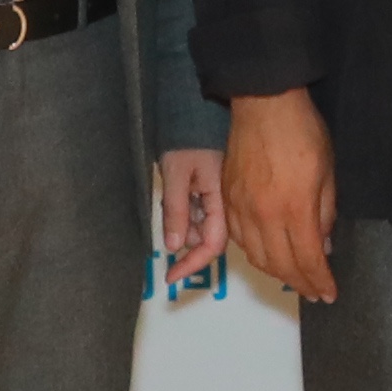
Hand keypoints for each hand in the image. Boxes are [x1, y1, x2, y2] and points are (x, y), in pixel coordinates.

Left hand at [154, 148, 227, 293]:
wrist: (197, 113)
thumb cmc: (187, 140)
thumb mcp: (176, 175)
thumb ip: (176, 211)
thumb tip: (174, 248)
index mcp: (222, 201)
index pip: (212, 246)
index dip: (192, 265)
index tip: (169, 277)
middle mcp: (225, 205)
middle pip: (205, 238)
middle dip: (182, 234)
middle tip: (167, 206)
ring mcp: (219, 198)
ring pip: (199, 226)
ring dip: (181, 220)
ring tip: (172, 189)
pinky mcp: (212, 191)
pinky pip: (197, 212)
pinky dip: (184, 209)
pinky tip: (178, 187)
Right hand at [224, 90, 339, 303]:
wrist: (263, 102)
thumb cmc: (303, 132)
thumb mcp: (328, 173)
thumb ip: (325, 214)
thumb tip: (322, 247)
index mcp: (294, 209)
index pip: (308, 260)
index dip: (319, 282)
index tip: (329, 295)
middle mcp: (264, 216)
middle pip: (279, 266)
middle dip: (299, 283)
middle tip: (314, 291)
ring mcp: (240, 209)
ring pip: (255, 256)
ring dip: (276, 272)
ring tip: (293, 276)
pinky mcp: (226, 199)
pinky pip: (237, 239)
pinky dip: (254, 252)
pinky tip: (267, 252)